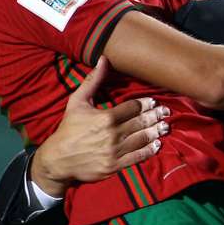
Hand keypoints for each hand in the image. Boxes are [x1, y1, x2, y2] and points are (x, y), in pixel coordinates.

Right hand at [31, 56, 168, 196]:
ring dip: (156, 132)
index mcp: (106, 117)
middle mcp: (113, 134)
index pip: (133, 107)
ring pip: (142, 139)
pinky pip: (137, 157)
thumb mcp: (77, 101)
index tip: (154, 102)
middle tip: (166, 112)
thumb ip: (92, 81)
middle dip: (156, 116)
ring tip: (165, 126)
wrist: (58, 159)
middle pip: (141, 122)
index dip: (146, 104)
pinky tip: (157, 145)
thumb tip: (103, 59)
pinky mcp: (115, 165)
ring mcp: (115, 151)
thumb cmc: (68, 128)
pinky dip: (149, 150)